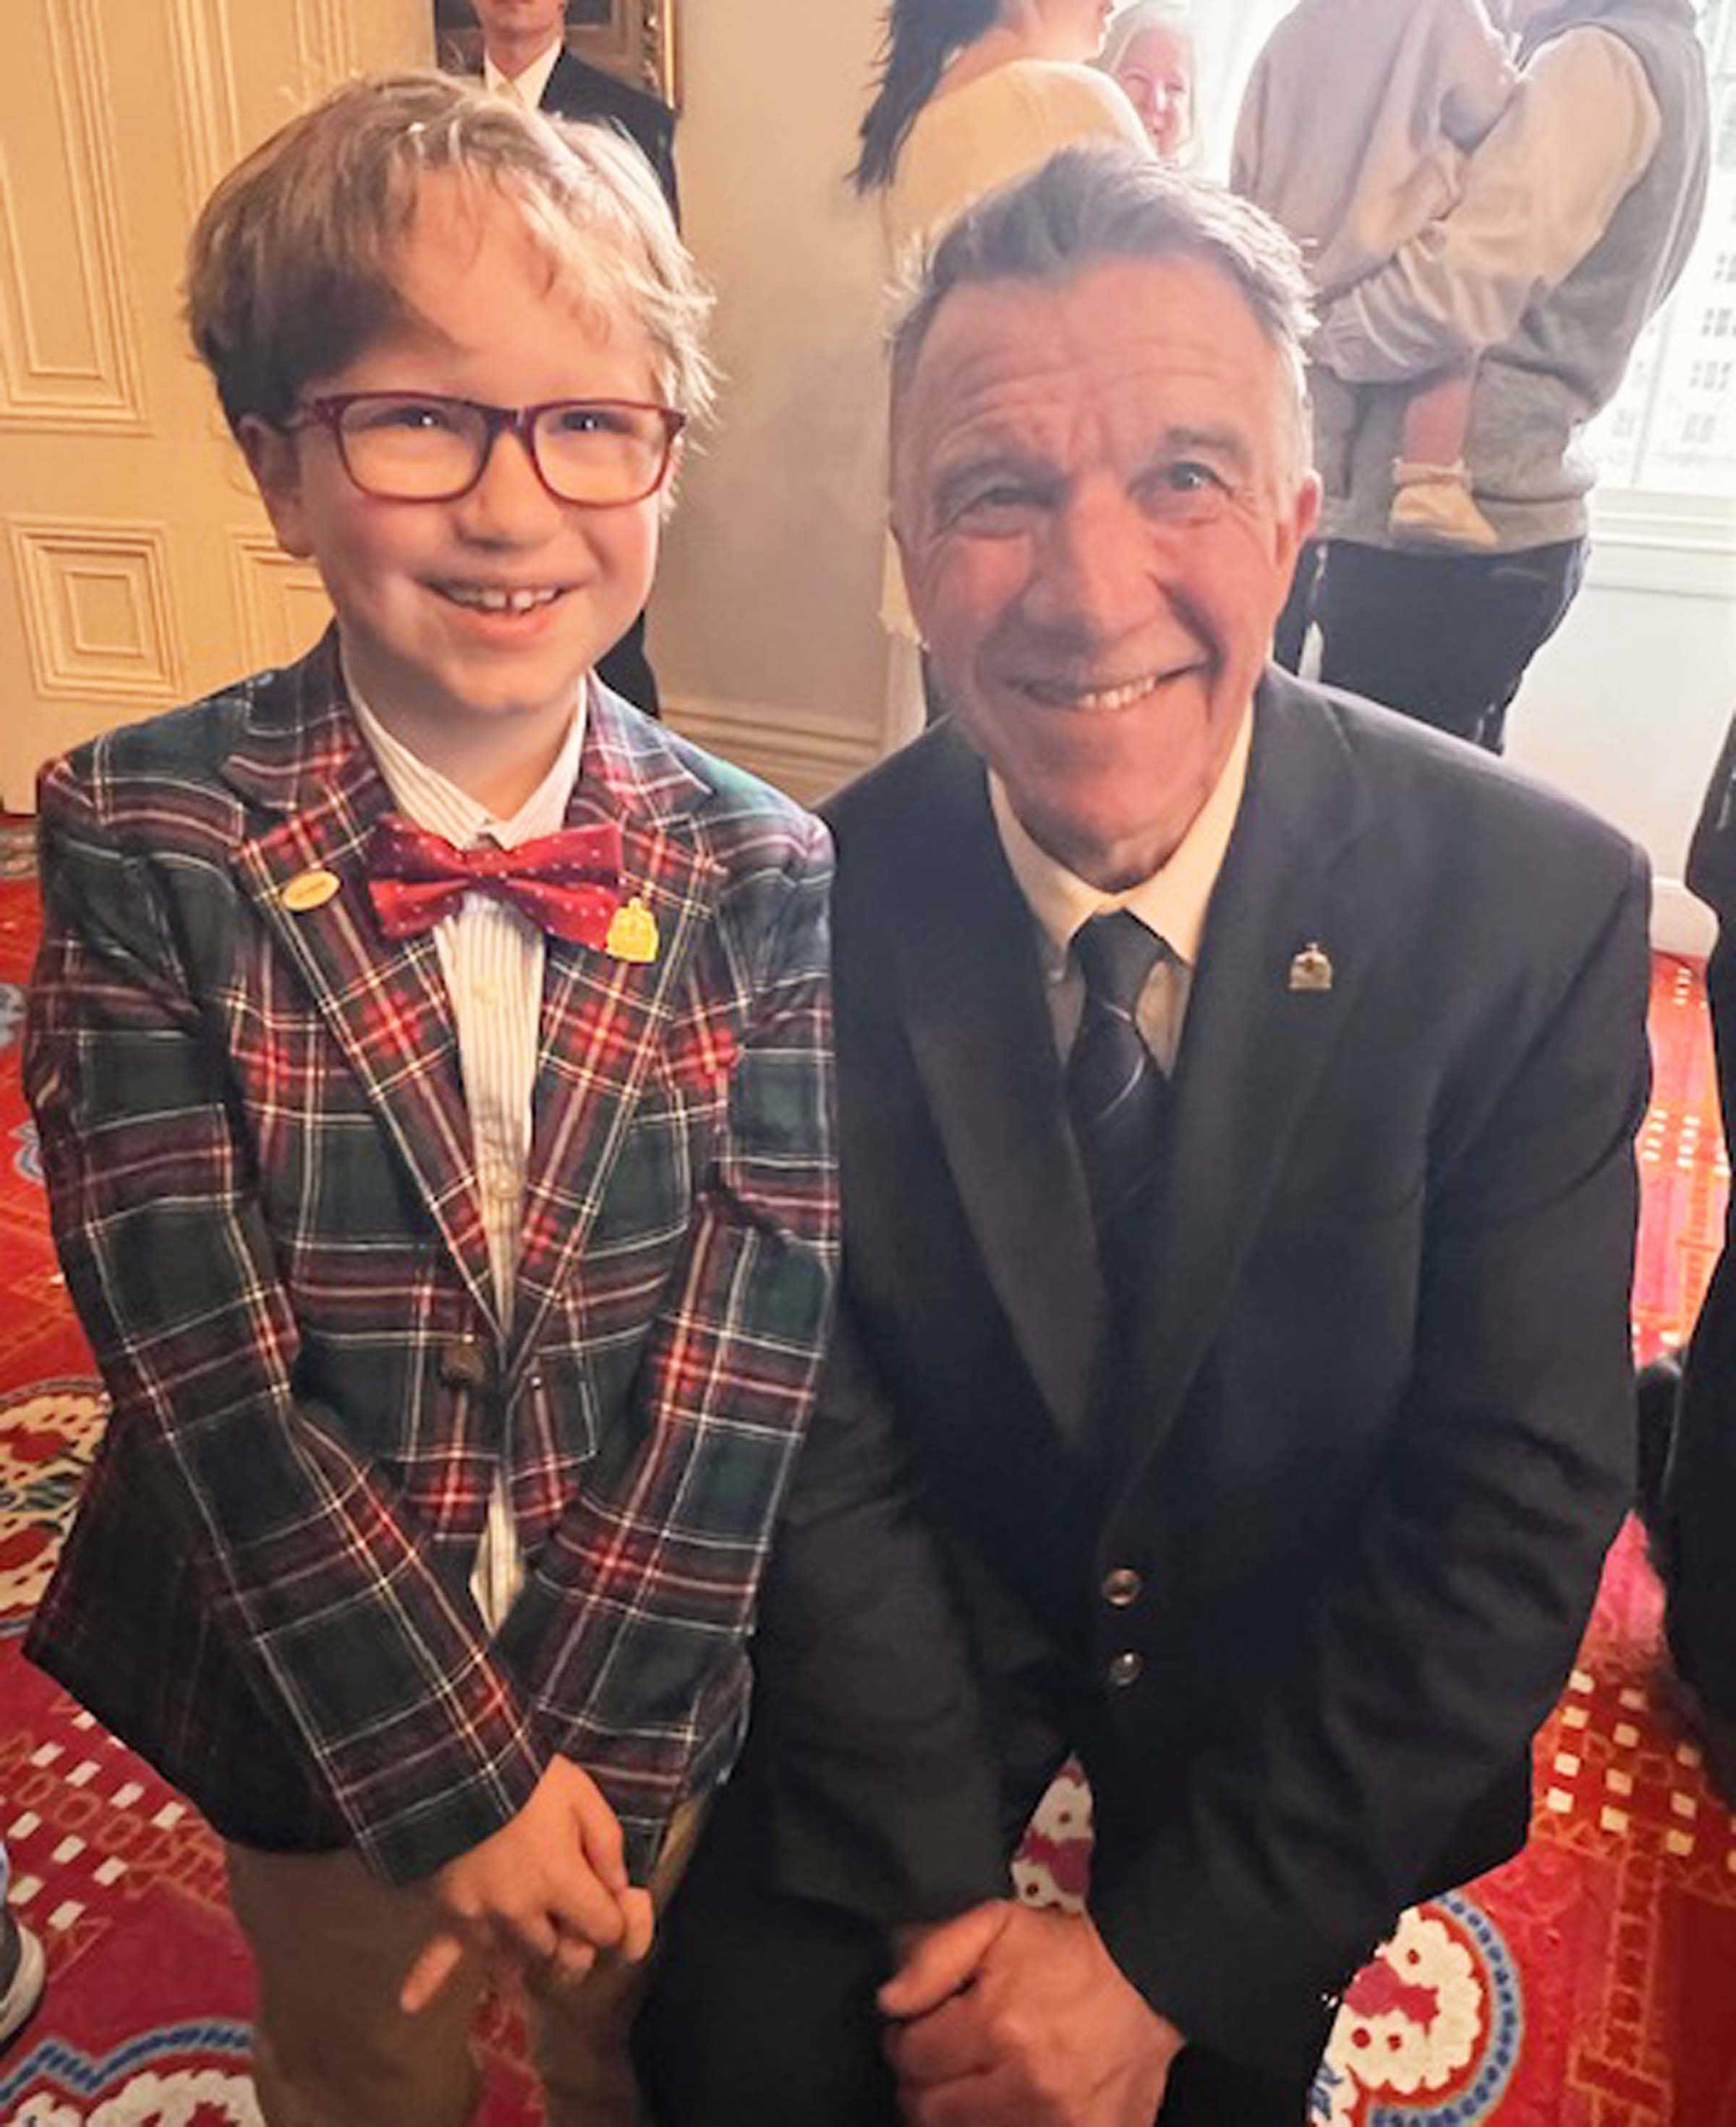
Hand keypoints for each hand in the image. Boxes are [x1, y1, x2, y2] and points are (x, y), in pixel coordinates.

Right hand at [399, 1757, 650, 2012]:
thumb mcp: (584, 1796)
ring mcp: (480, 1919)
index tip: (608, 1896)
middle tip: (567, 1909)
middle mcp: (521, 1915)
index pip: (604, 1932)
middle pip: (558, 1954)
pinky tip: (410, 2003)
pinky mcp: (446, 1914)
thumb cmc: (528, 1777)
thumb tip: (620, 1891)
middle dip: (570, 1937)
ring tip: (527, 1942)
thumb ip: (609, 1847)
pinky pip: (436, 1955)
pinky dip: (425, 1980)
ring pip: (512, 1962)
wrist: (458, 1764)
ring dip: (524, 1954)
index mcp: (561, 1883)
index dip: (614, 1918)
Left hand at [879, 1902, 1182, 2125]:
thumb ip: (935, 1955)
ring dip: (954, 2112)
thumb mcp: (997, 1924)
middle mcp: (1023, 2085)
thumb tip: (888, 2001)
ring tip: (970, 2081)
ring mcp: (1054, 2125)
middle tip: (938, 2060)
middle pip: (929, 2111)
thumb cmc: (1066, 1953)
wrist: (1149, 1984)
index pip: (911, 2056)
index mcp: (997, 2025)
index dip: (903, 2040)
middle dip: (921, 2083)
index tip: (915, 2029)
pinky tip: (999, 2104)